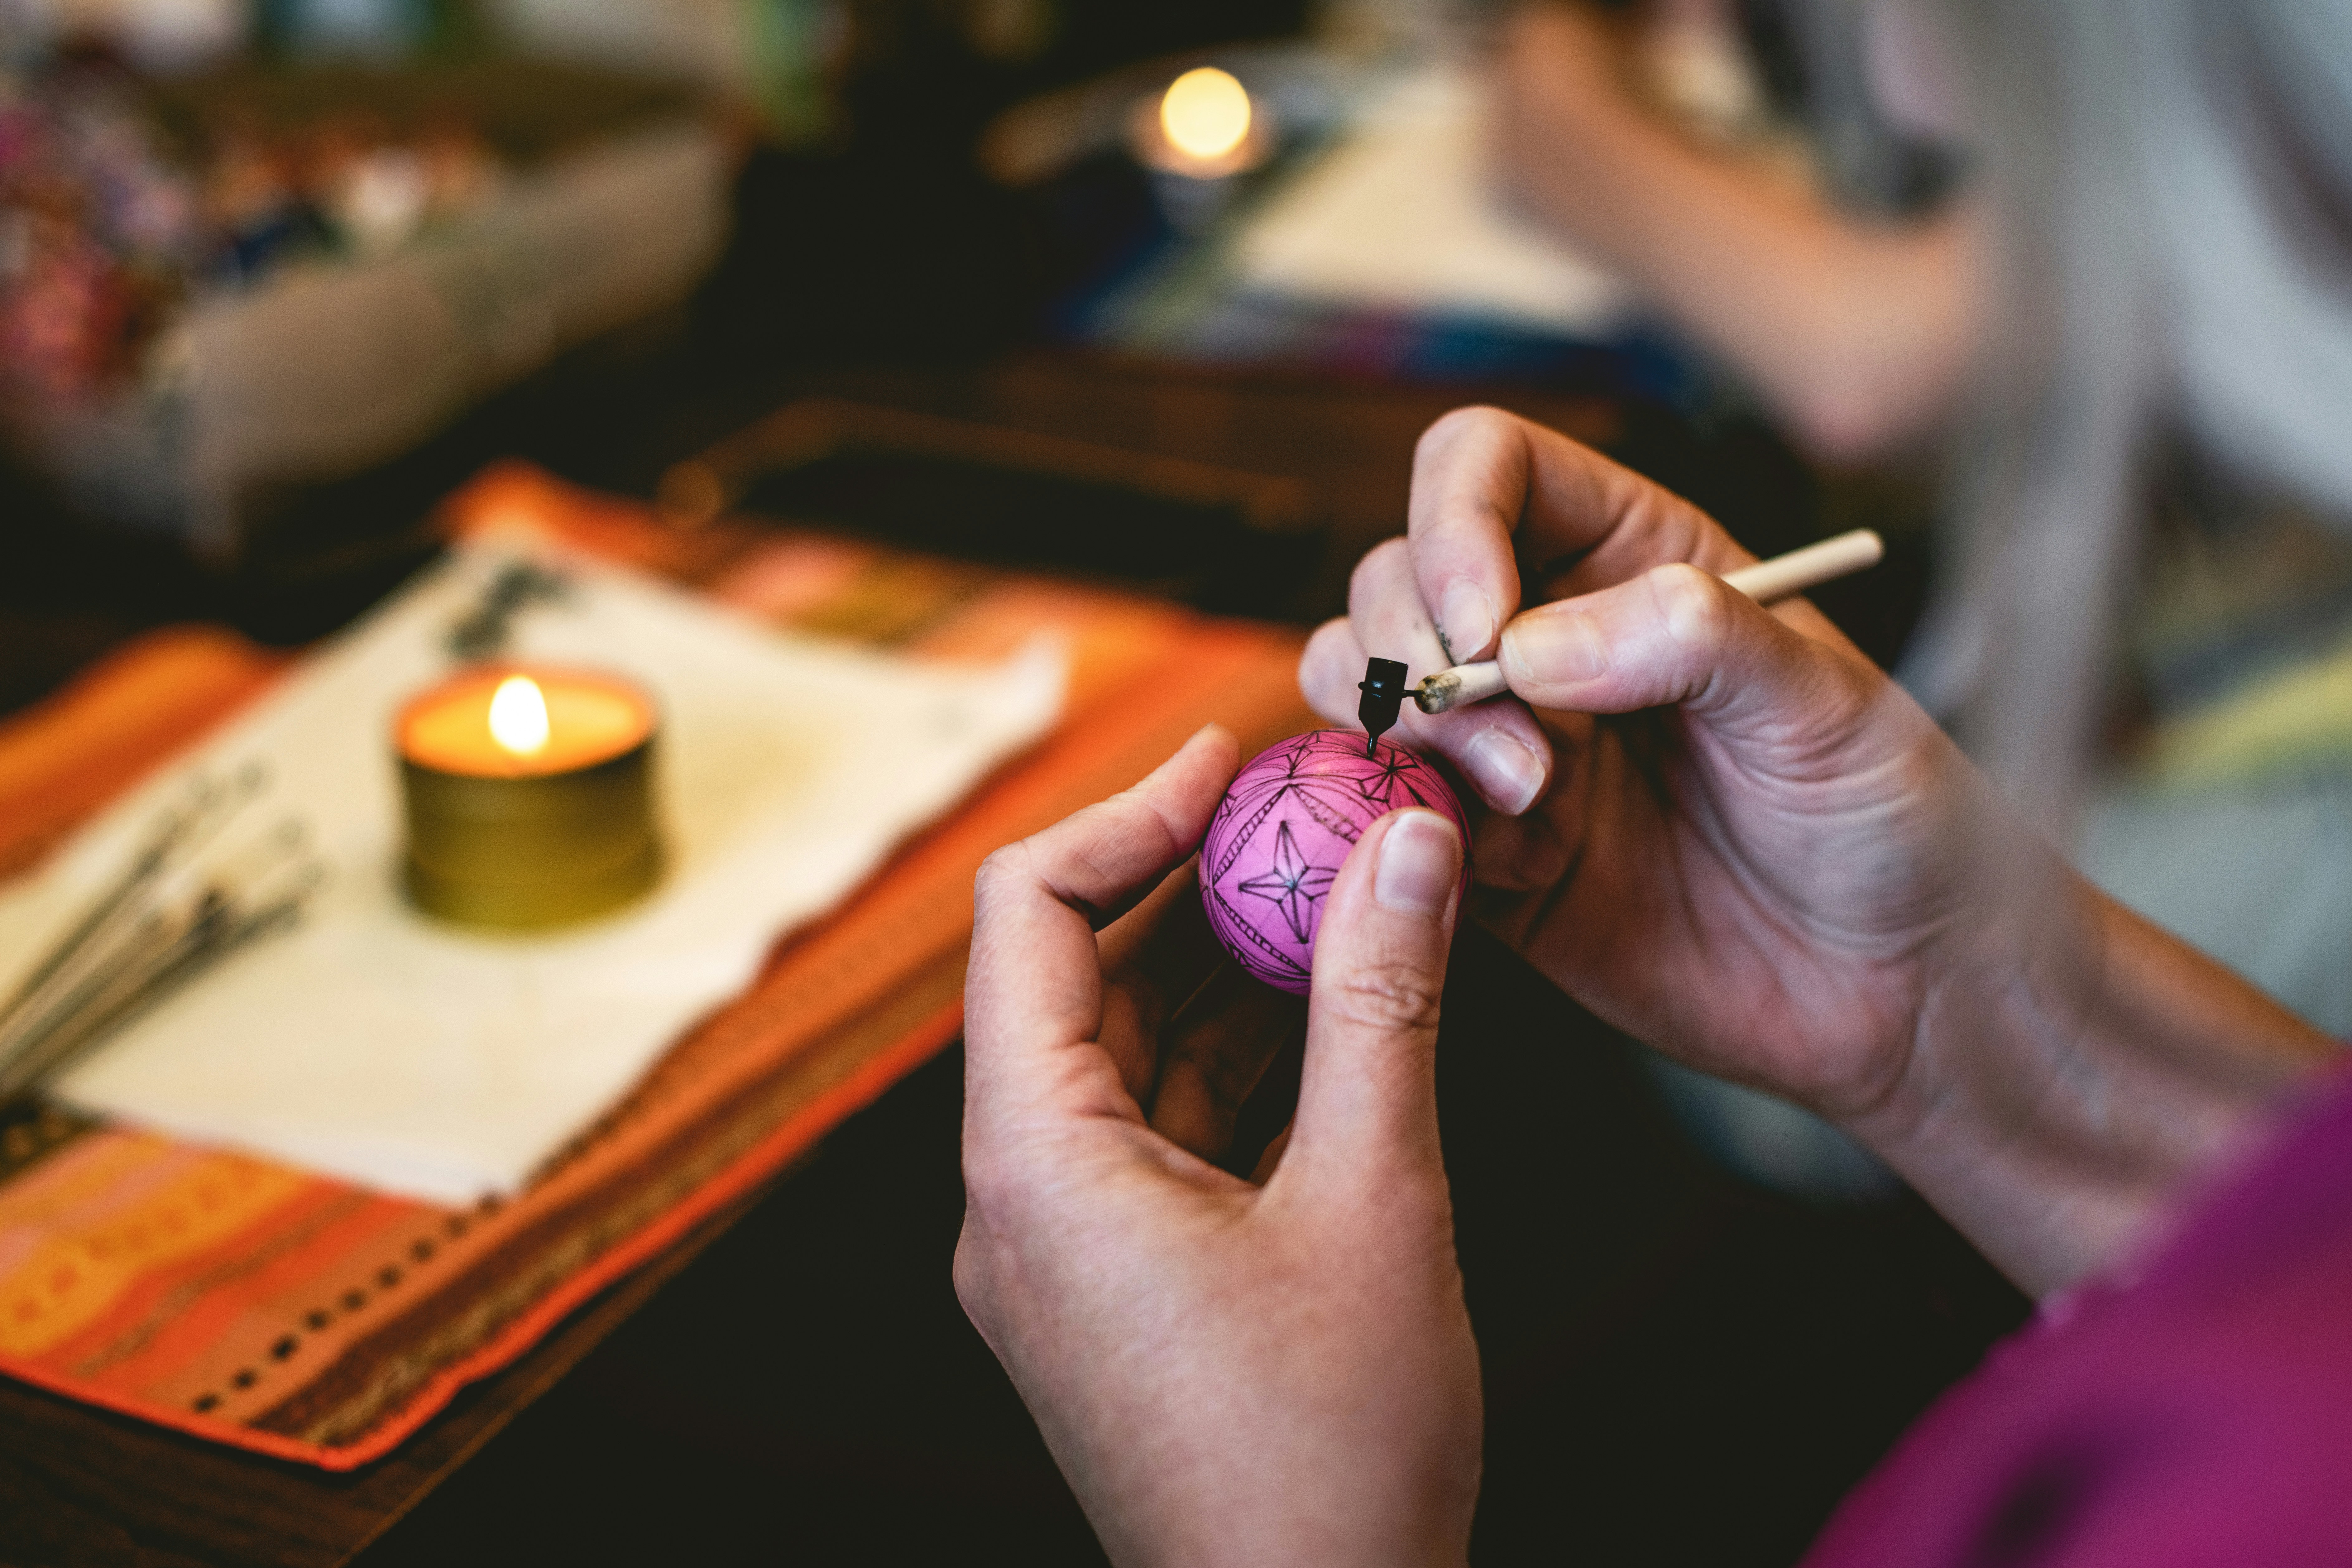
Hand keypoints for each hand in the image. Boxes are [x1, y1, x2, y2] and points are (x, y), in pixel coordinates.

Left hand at [956, 727, 1481, 1565]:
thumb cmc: (1331, 1453)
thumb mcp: (1375, 1198)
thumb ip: (1380, 1002)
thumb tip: (1405, 842)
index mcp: (1034, 1161)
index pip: (1032, 916)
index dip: (1129, 814)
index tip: (1230, 760)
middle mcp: (1018, 1197)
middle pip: (1077, 977)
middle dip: (1197, 884)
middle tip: (1312, 810)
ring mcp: (1064, 1249)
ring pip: (1129, 1054)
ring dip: (1227, 970)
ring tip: (1339, 890)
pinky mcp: (1119, 1286)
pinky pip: (1160, 1130)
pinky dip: (1236, 1061)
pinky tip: (1328, 1008)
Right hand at [1302, 408, 2332, 1292]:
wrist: (1903, 985)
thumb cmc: (1892, 819)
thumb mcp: (1824, 702)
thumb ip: (1689, 638)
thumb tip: (1529, 643)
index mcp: (1633, 559)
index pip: (1483, 468)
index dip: (1454, 522)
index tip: (1484, 617)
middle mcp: (1551, 636)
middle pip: (1398, 575)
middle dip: (1415, 642)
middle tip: (1508, 730)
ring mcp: (1507, 744)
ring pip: (1362, 686)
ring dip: (1405, 730)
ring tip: (1523, 798)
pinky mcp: (1486, 854)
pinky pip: (1384, 814)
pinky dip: (1398, 826)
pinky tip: (1490, 862)